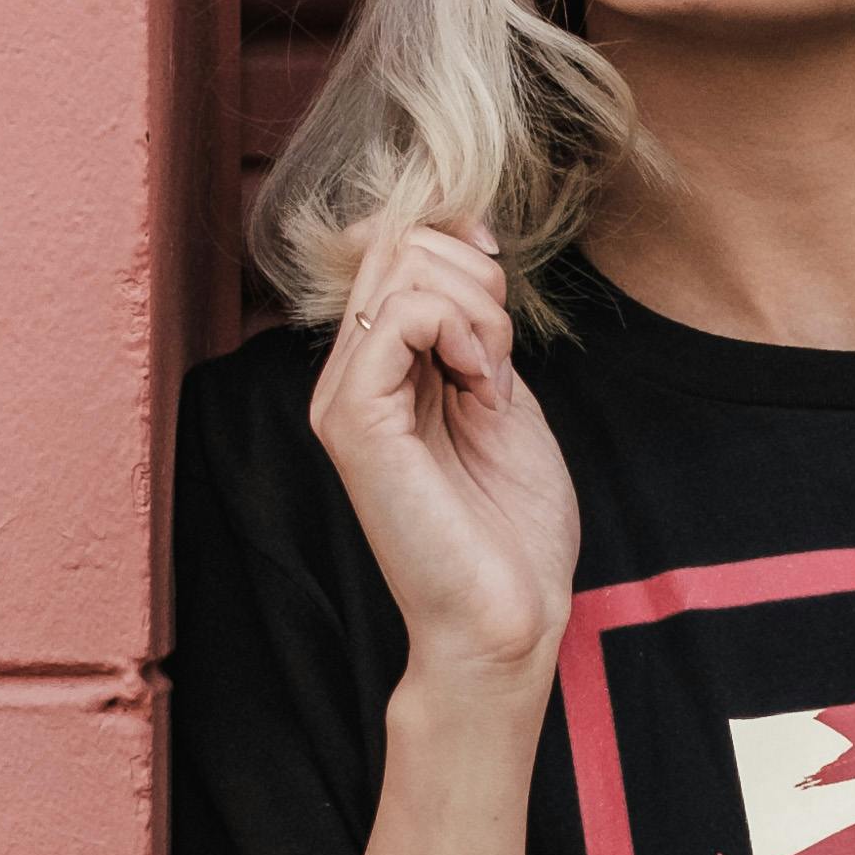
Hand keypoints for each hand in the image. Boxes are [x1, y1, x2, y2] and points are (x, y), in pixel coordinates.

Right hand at [308, 214, 581, 684]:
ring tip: (492, 383)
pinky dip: (464, 332)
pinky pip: (402, 313)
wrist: (507, 619)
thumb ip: (473, 322)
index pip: (395, 245)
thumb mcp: (500, 392)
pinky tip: (482, 391)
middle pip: (398, 242)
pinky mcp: (354, 420)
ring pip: (402, 264)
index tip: (503, 297)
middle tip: (501, 360)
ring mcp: (342, 397)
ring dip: (479, 309)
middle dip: (477, 278)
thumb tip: (464, 235)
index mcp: (378, 370)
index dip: (460, 246)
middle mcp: (347, 377)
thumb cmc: (512, 528)